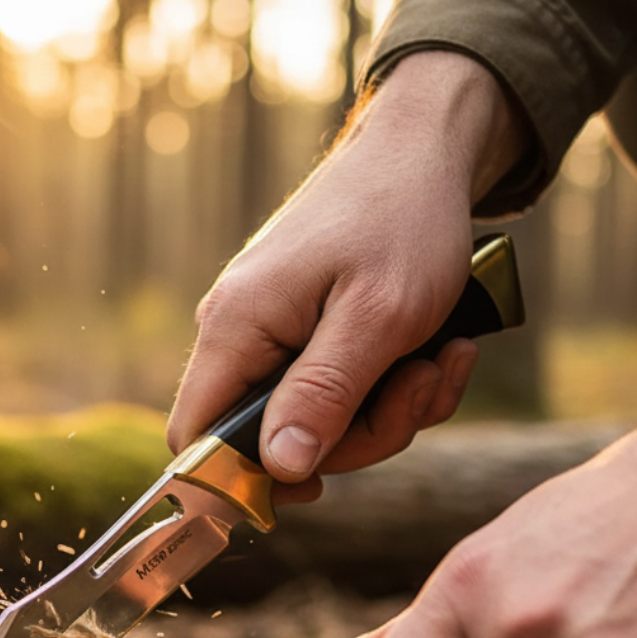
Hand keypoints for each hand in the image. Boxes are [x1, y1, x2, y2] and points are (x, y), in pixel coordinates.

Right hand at [167, 51, 527, 494]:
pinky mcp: (306, 333)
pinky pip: (341, 394)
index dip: (241, 481)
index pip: (194, 439)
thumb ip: (324, 395)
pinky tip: (439, 350)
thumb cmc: (403, 220)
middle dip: (359, 436)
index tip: (320, 485)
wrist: (427, 152)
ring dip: (392, 410)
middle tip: (421, 387)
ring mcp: (274, 334)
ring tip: (442, 357)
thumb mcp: (378, 317)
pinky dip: (394, 387)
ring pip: (318, 423)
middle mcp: (239, 335)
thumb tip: (280, 470)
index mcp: (236, 329)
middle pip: (273, 442)